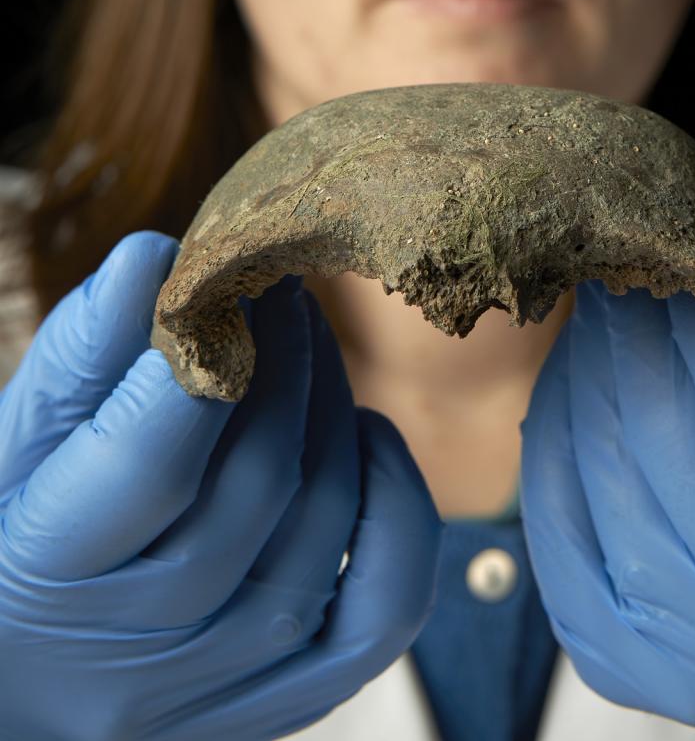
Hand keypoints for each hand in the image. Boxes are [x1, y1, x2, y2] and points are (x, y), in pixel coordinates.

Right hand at [0, 233, 441, 740]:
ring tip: (306, 342)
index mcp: (46, 578)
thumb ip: (83, 353)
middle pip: (256, 484)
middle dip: (283, 361)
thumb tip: (157, 257)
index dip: (206, 357)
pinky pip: (384, 608)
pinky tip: (364, 437)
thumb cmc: (14, 529)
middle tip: (280, 291)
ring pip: (322, 527)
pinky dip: (396, 508)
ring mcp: (221, 687)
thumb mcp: (13, 441)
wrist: (23, 668)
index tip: (226, 283)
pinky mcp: (287, 701)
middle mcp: (139, 654)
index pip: (153, 461)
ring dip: (332, 408)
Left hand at [520, 155, 694, 736]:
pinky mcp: (628, 667)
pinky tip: (581, 393)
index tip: (687, 256)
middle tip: (622, 270)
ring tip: (605, 324)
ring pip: (598, 471)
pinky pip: (554, 525)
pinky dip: (556, 442)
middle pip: (662, 432)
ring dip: (586, 373)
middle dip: (632, 328)